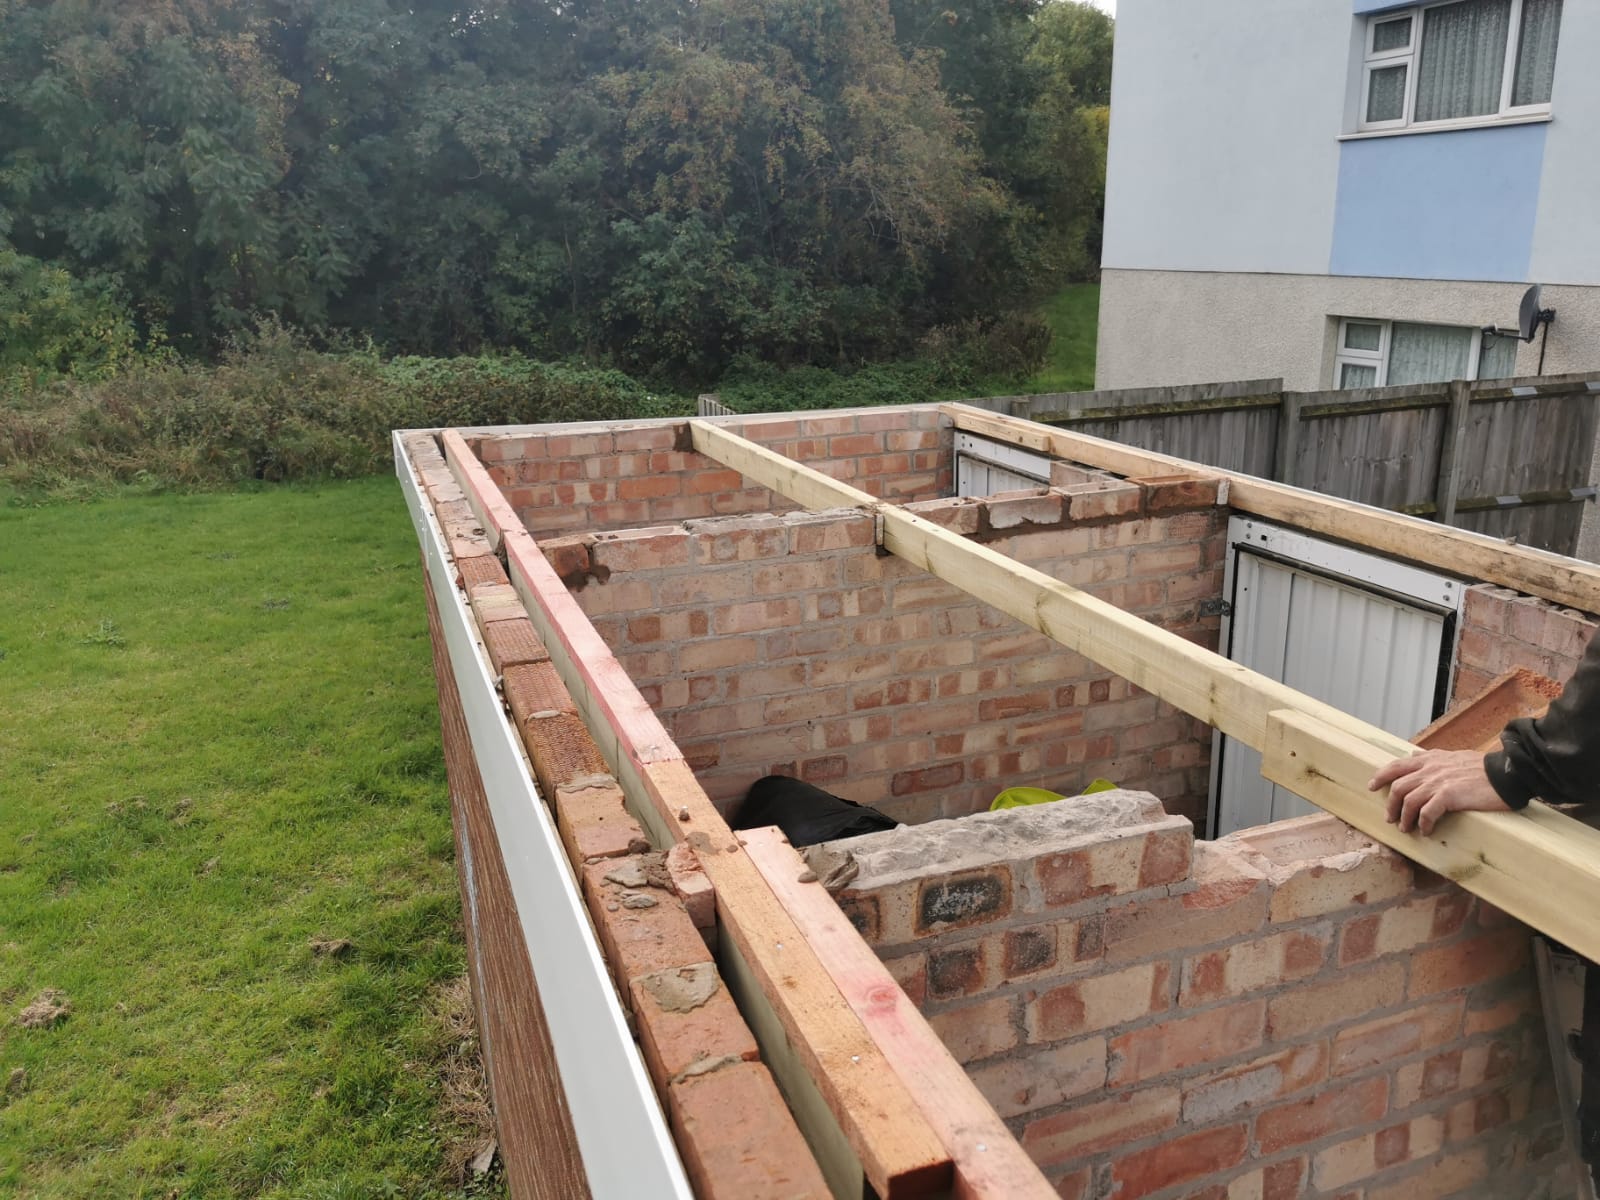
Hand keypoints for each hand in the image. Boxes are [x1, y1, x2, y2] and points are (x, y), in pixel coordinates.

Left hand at [1367, 750, 1510, 834]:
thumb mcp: (1453, 756)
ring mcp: (1439, 782)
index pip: (1397, 765)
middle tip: (1391, 819)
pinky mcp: (1449, 795)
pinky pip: (1427, 812)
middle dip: (1391, 805)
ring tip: (1407, 829)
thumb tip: (1416, 756)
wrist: (1506, 773)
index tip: (1372, 786)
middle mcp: (1430, 769)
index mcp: (1430, 759)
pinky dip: (1423, 823)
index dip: (1381, 776)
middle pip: (1398, 786)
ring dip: (1405, 818)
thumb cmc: (1483, 768)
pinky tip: (1427, 831)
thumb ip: (1433, 758)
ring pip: (1409, 801)